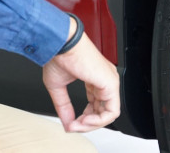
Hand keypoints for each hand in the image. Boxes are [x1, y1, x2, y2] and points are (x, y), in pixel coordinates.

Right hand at [42, 18, 119, 132]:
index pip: (96, 104)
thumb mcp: (58, 87)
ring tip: (77, 124)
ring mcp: (110, 81)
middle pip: (103, 111)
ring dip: (92, 124)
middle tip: (72, 126)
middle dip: (87, 124)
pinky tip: (84, 120)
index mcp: (95, 77)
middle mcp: (105, 79)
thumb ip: (64, 107)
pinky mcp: (111, 83)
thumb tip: (67, 124)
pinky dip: (98, 121)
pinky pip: (111, 111)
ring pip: (109, 114)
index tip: (70, 123)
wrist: (61, 43)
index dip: (84, 118)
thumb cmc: (60, 55)